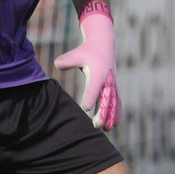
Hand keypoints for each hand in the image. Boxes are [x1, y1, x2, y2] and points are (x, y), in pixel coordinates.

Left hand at [54, 1, 119, 129]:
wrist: (103, 45)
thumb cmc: (87, 51)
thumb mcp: (76, 54)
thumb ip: (67, 60)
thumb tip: (57, 64)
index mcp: (98, 72)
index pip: (94, 86)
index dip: (91, 96)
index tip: (87, 107)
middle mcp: (107, 79)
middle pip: (105, 98)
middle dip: (102, 112)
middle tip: (96, 125)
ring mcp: (112, 83)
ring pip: (112, 102)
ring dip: (110, 115)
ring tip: (106, 128)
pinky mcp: (113, 86)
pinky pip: (116, 101)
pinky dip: (116, 112)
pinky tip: (114, 124)